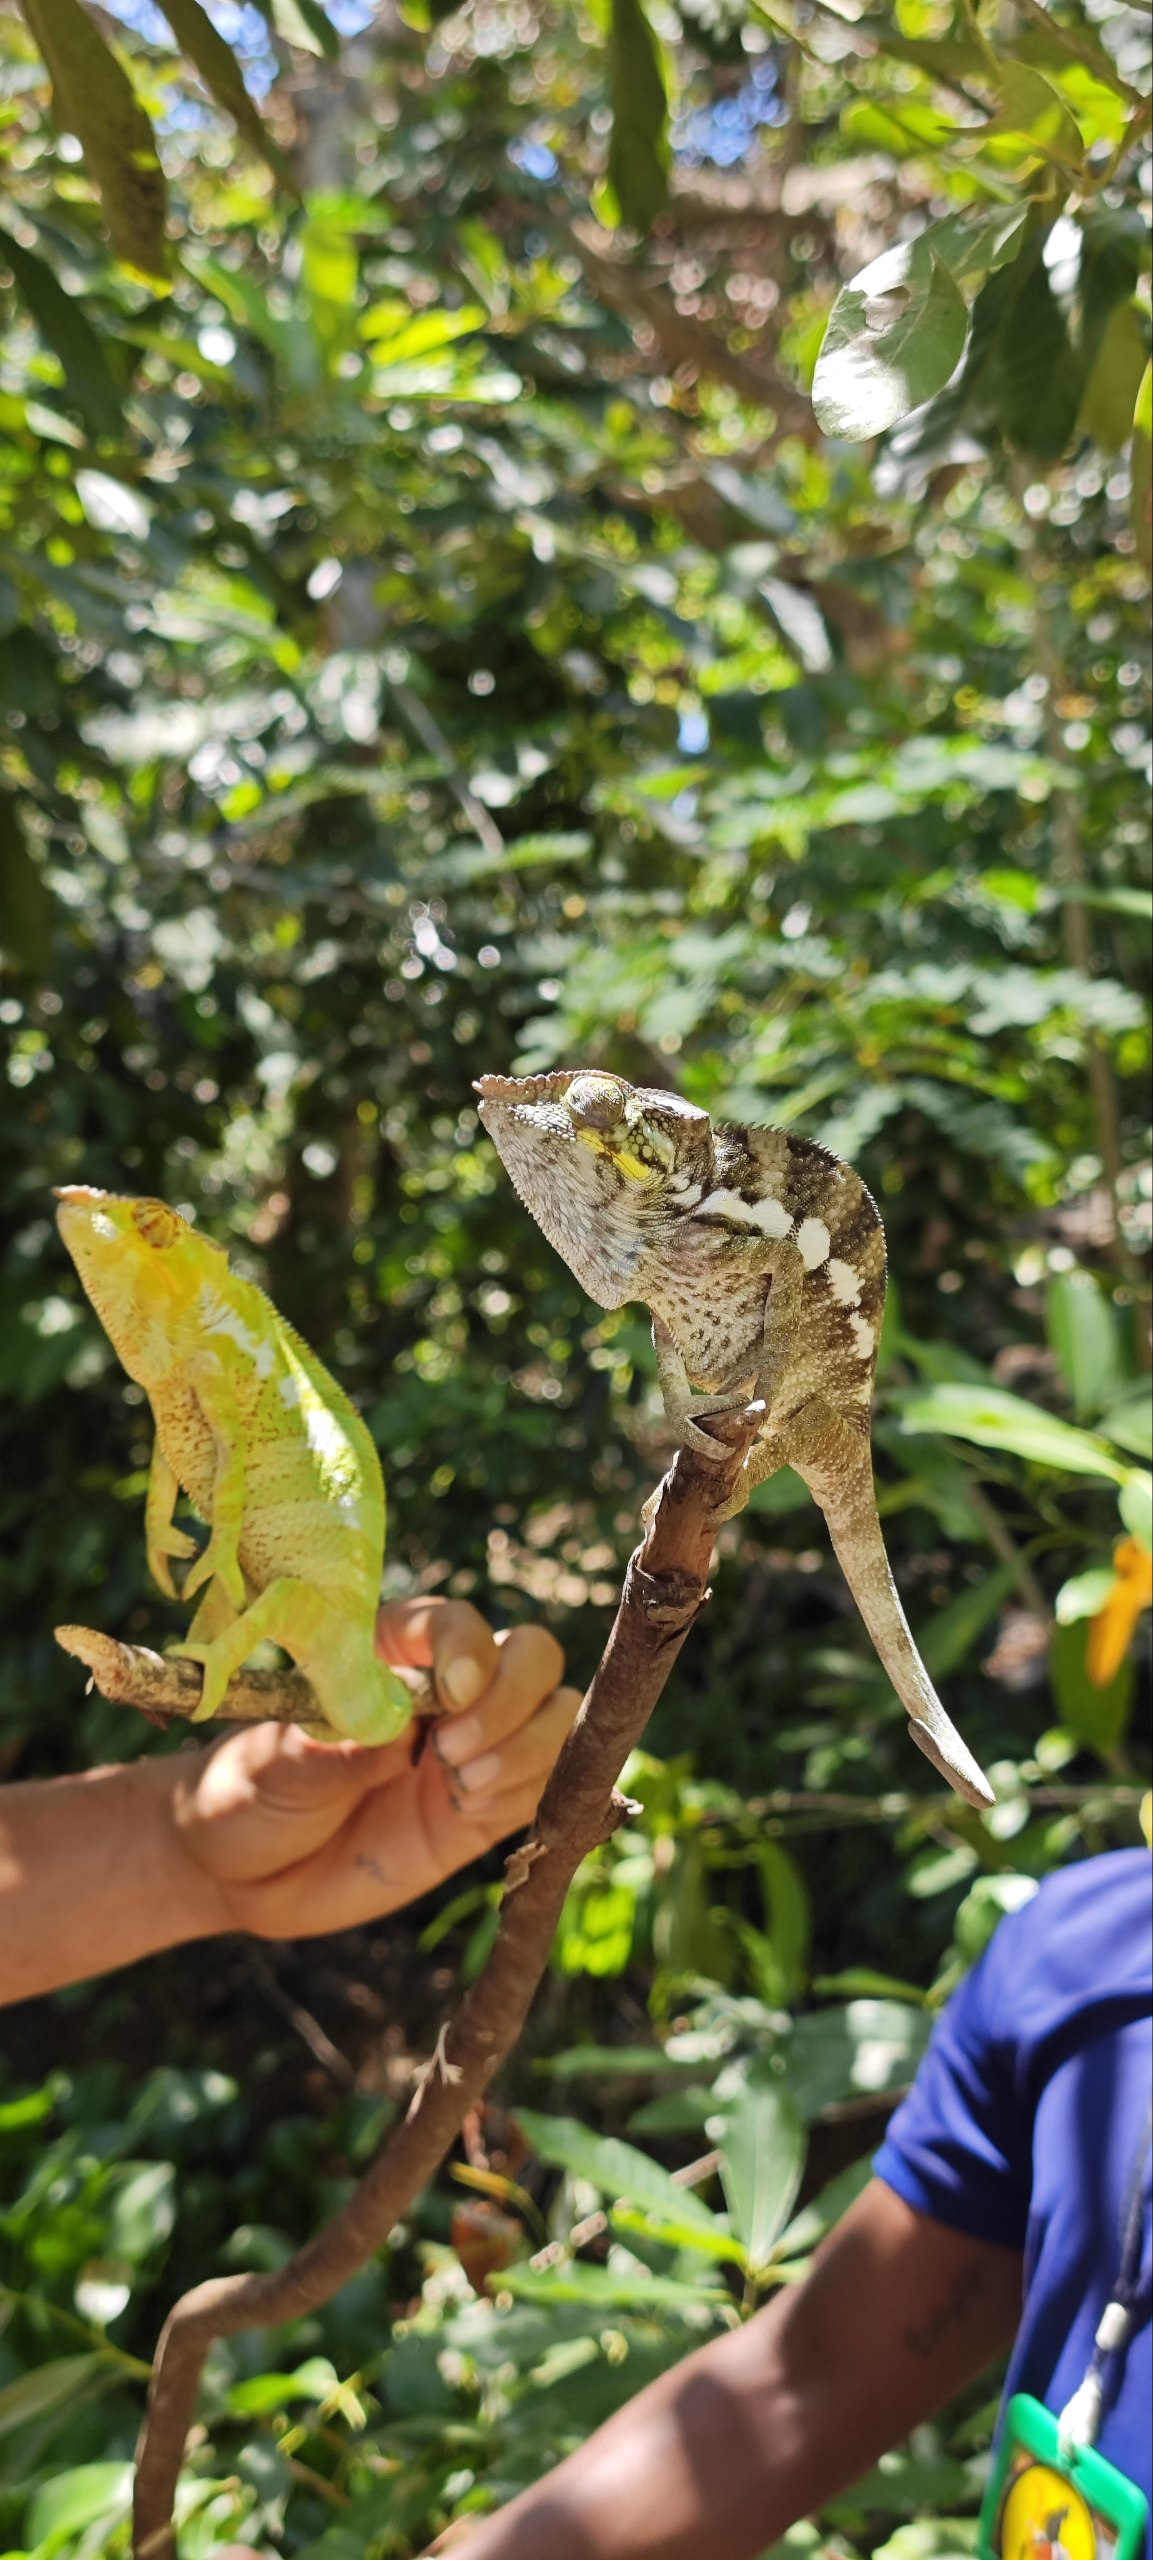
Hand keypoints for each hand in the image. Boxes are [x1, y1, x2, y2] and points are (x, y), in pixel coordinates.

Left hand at [170, 1598, 580, 1940]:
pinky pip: (547, 1783)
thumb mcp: (274, 1764)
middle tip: (451, 1755)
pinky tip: (470, 1808)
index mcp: (387, 1650)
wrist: (239, 1871)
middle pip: (531, 1656)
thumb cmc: (246, 1790)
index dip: (469, 1650)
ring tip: (461, 1789)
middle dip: (512, 1700)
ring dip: (528, 1749)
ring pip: (555, 1716)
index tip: (452, 1695)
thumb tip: (399, 1733)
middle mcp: (444, 1688)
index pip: (456, 1623)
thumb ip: (337, 1747)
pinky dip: (532, 1791)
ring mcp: (472, 1746)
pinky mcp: (485, 1807)